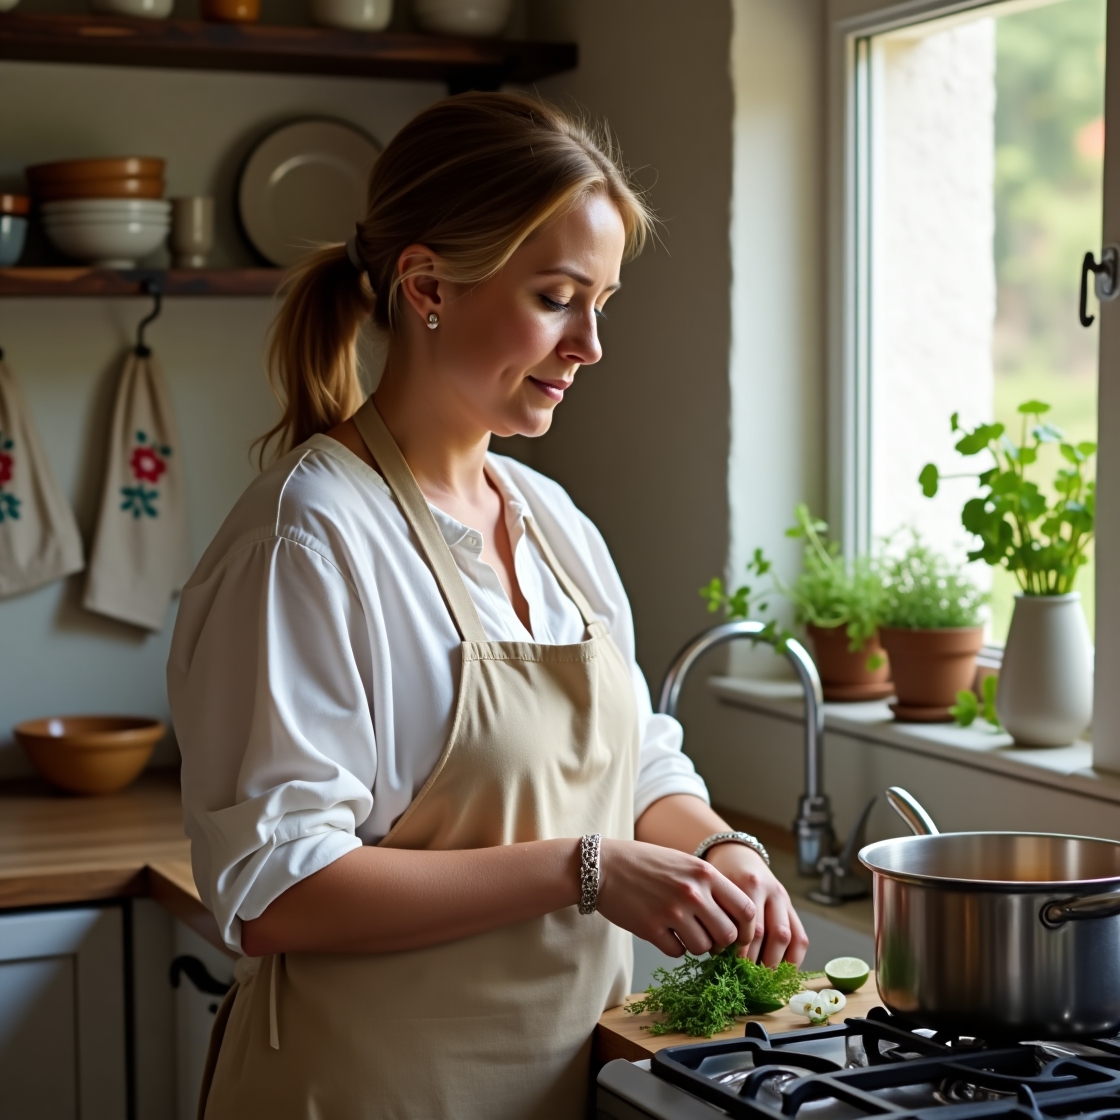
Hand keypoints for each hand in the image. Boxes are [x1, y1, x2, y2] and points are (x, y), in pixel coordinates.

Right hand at [596, 839, 755, 957]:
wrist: (603, 867)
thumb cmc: (645, 863)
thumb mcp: (684, 863)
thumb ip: (710, 886)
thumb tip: (735, 921)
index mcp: (704, 873)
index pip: (746, 910)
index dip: (747, 929)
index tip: (739, 935)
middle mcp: (692, 892)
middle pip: (728, 935)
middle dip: (721, 942)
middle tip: (709, 937)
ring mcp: (672, 912)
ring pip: (703, 948)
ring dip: (696, 945)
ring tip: (682, 930)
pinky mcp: (652, 929)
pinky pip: (677, 952)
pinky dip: (673, 946)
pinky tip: (663, 931)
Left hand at [704, 844, 807, 966]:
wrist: (737, 854)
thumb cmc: (721, 876)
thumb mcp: (716, 888)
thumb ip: (719, 915)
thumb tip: (720, 956)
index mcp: (748, 884)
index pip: (751, 926)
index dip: (743, 952)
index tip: (732, 967)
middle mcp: (769, 890)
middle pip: (770, 933)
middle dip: (759, 960)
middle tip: (748, 978)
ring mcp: (783, 898)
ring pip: (787, 936)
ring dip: (776, 962)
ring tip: (763, 978)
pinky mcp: (791, 906)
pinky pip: (800, 936)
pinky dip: (794, 958)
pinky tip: (783, 971)